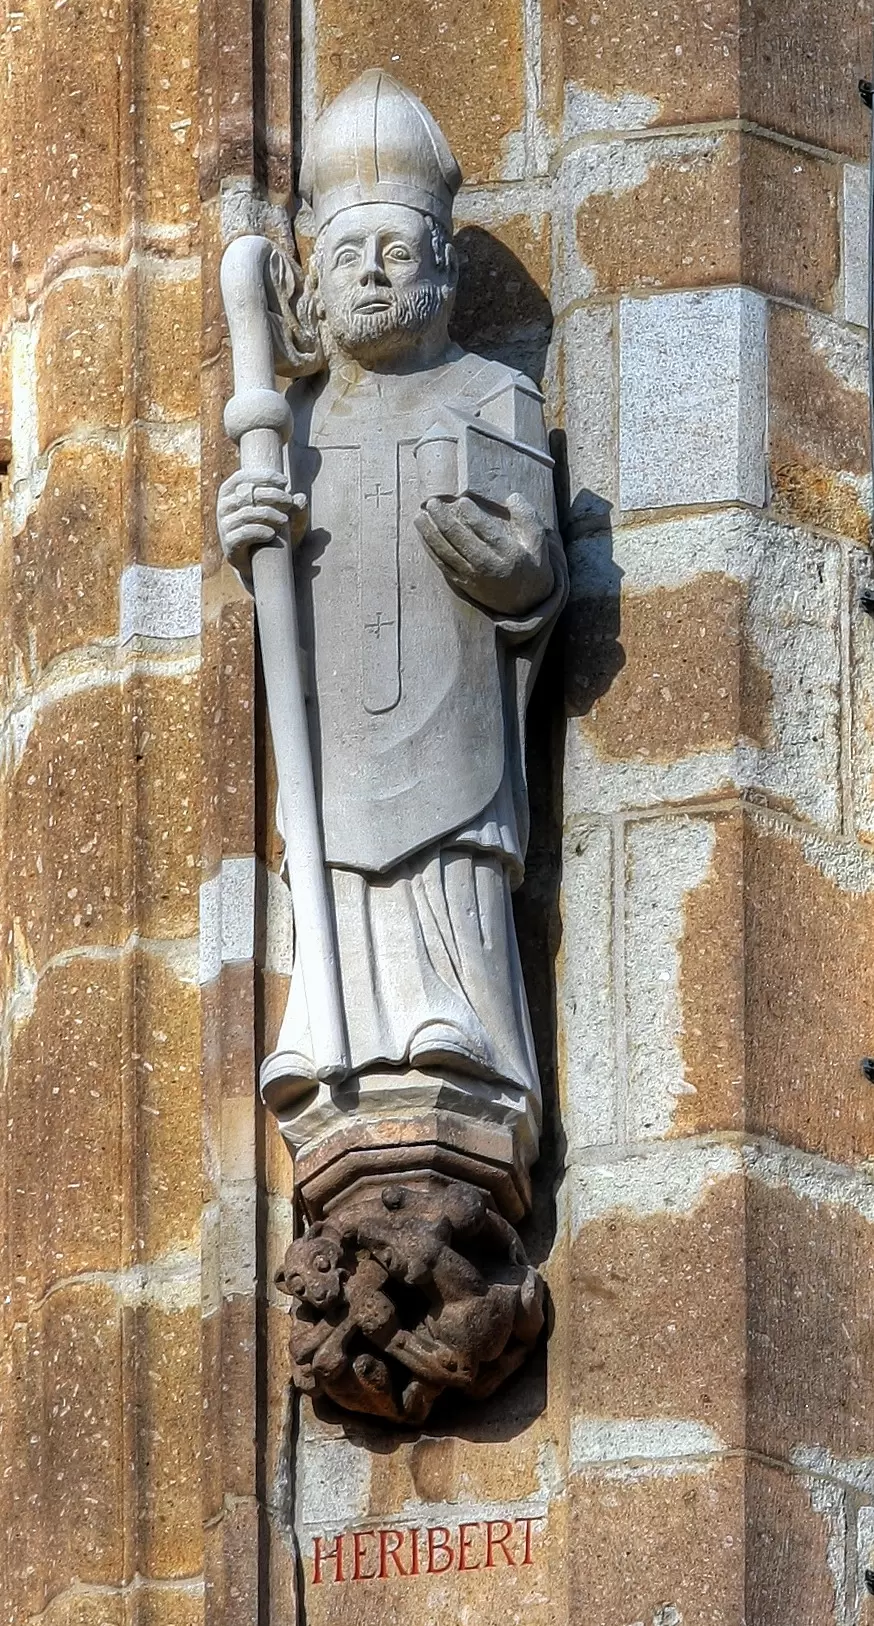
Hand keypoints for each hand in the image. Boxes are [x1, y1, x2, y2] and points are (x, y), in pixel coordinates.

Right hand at [216, 469, 307, 585]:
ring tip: (284, 520)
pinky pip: (243, 533)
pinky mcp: (228, 544)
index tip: (285, 482)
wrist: (262, 566)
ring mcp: (225, 525)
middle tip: (289, 502)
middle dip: (272, 495)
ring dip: (269, 514)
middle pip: (246, 493)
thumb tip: (301, 499)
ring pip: (246, 513)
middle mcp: (224, 507)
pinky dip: (259, 532)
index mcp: (231, 493)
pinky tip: (272, 534)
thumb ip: (297, 508)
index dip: (263, 477)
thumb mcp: (289, 519)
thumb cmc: (274, 533)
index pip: (242, 477)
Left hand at [414, 491, 553, 615]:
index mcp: (508, 554)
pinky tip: (423, 534)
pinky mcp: (462, 583)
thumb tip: (512, 497)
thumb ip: (527, 516)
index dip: (471, 515)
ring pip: (446, 552)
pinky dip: (430, 548)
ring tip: (420, 515)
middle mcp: (487, 567)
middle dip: (443, 520)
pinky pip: (442, 564)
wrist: (525, 603)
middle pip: (460, 540)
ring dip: (430, 533)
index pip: (486, 531)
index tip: (460, 500)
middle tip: (432, 502)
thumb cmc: (531, 564)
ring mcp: (472, 577)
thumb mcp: (538, 541)